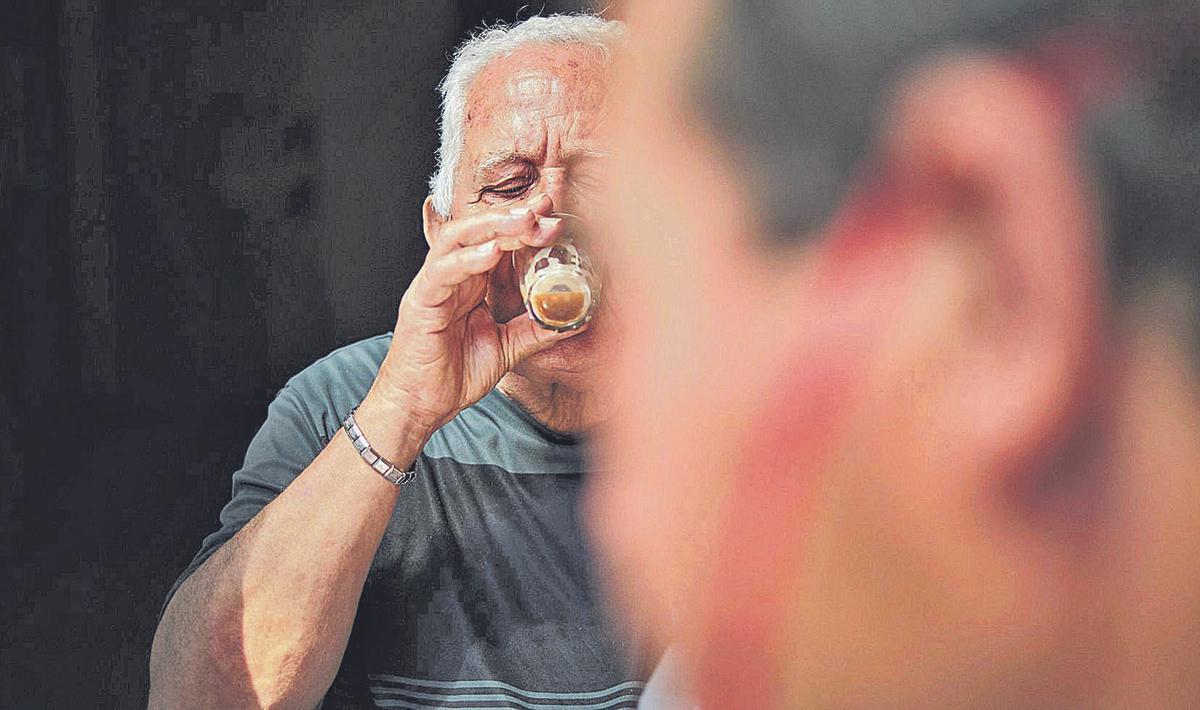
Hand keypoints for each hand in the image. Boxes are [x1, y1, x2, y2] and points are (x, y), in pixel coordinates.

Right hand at [368, 194, 581, 439]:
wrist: (419, 406)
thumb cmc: (453, 375)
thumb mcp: (507, 348)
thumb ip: (536, 329)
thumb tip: (576, 317)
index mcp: (471, 283)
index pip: (498, 241)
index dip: (525, 225)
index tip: (555, 216)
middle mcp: (452, 277)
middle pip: (479, 231)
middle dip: (514, 217)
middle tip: (545, 211)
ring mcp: (434, 286)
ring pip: (457, 240)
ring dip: (492, 227)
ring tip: (523, 221)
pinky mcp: (420, 302)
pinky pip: (441, 273)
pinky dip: (466, 260)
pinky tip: (491, 253)